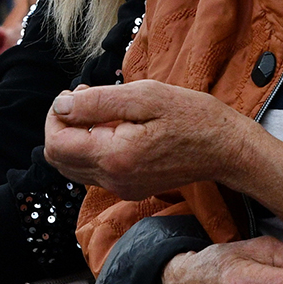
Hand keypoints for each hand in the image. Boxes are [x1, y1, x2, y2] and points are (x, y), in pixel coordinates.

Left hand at [43, 79, 254, 200]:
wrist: (226, 149)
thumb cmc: (191, 116)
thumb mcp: (144, 96)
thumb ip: (96, 102)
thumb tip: (60, 106)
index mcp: (113, 157)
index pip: (56, 144)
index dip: (56, 117)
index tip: (75, 95)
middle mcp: (113, 180)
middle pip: (58, 159)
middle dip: (62, 126)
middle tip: (86, 99)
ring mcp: (121, 188)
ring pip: (72, 166)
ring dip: (76, 137)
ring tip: (102, 109)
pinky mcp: (129, 188)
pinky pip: (93, 171)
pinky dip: (92, 148)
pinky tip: (114, 126)